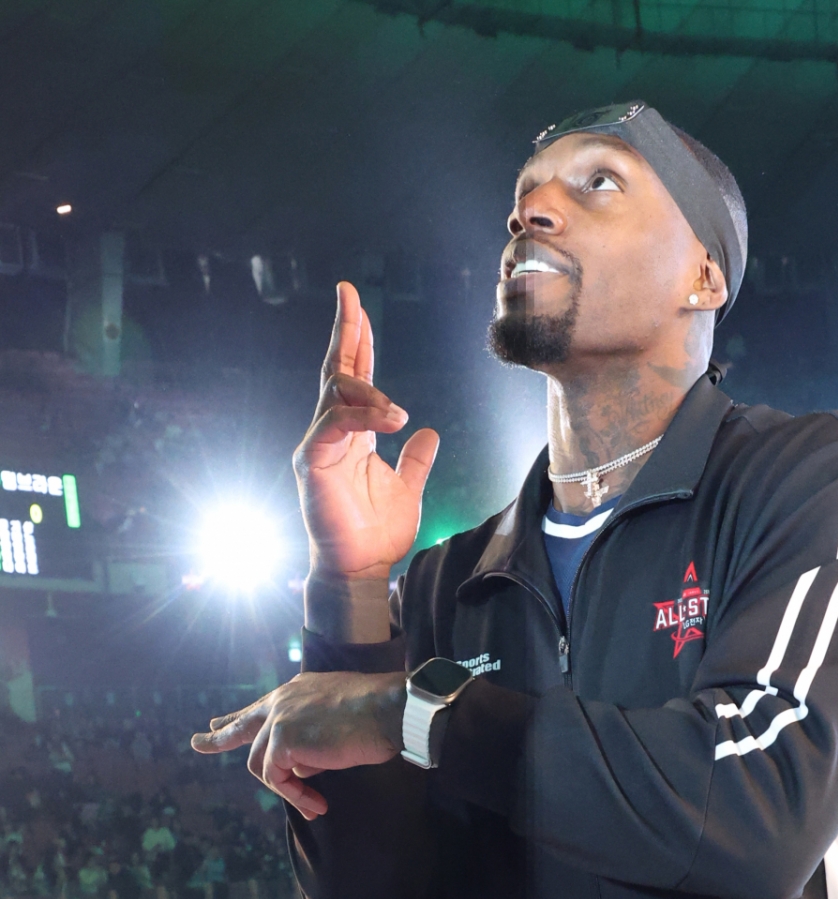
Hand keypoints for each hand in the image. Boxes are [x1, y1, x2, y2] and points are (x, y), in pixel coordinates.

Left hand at [190, 670, 405, 818]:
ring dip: (287, 790)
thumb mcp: (338, 722)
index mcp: (296, 692)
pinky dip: (295, 795)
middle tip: (198, 744)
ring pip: (261, 764)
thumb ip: (312, 740)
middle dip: (219, 737)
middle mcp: (282, 700)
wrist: (388, 710)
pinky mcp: (282, 740)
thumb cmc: (379, 716)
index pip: (261, 707)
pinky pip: (276, 777)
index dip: (240, 718)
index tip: (219, 722)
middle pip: (243, 725)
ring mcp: (279, 718)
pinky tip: (315, 803)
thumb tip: (300, 766)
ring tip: (314, 804)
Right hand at [294, 282, 439, 580]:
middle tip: (349, 293)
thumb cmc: (377, 534)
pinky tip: (392, 419)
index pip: (355, 378)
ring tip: (398, 411)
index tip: (359, 305)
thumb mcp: (408, 489)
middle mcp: (333, 433)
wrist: (362, 568)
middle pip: (337, 371)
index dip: (359, 341)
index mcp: (354, 435)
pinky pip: (333, 425)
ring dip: (368, 389)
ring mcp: (319, 445)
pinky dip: (362, 416)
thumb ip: (416, 460)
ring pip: (336, 393)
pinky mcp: (311, 462)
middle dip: (345, 331)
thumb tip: (427, 431)